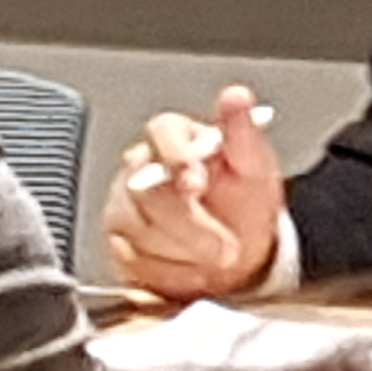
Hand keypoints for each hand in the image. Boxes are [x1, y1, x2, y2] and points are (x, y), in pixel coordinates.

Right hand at [102, 84, 285, 299]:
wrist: (238, 256)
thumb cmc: (243, 204)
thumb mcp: (254, 169)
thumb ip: (244, 135)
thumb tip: (237, 96)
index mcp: (174, 138)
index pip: (161, 132)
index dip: (176, 156)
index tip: (196, 181)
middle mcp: (140, 167)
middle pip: (145, 190)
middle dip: (190, 226)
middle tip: (225, 248)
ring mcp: (124, 205)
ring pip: (140, 230)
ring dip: (187, 253)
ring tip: (214, 257)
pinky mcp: (117, 243)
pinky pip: (134, 263)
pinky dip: (171, 274)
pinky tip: (191, 268)